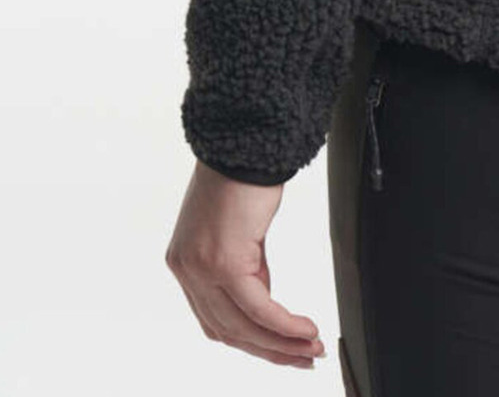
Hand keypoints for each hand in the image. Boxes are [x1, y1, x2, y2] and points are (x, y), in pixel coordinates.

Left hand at [166, 160, 327, 368]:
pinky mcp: (223, 261)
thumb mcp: (239, 231)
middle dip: (271, 351)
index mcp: (186, 263)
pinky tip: (305, 329)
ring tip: (312, 348)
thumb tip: (265, 299)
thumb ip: (246, 268)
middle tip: (304, 358)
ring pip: (243, 327)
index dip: (253, 342)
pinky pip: (257, 308)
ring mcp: (201, 268)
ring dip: (281, 343)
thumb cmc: (241, 174)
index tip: (284, 349)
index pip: (216, 321)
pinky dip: (284, 325)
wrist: (242, 140)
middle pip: (229, 331)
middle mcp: (186, 269)